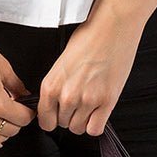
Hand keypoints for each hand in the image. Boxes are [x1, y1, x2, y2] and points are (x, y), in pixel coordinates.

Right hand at [0, 16, 35, 151]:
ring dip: (3, 133)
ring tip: (7, 122)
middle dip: (18, 122)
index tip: (29, 107)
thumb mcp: (2, 66)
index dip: (29, 113)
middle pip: (9, 130)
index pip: (22, 119)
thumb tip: (25, 96)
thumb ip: (16, 86)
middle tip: (19, 111)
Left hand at [37, 11, 144, 135]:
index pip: (45, 120)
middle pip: (63, 125)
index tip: (58, 114)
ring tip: (89, 104)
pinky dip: (96, 124)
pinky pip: (95, 129)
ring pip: (79, 129)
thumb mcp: (61, 63)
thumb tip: (54, 105)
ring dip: (83, 120)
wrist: (111, 27)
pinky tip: (98, 111)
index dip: (52, 119)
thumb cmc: (88, 38)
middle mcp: (66, 95)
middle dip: (69, 116)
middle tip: (78, 102)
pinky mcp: (107, 101)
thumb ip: (56, 86)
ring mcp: (87, 100)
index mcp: (51, 85)